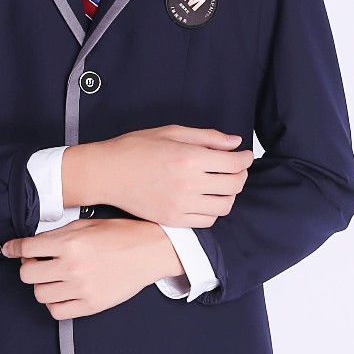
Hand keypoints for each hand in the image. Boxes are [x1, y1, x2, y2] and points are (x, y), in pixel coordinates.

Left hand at [1, 217, 172, 318]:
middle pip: (27, 274)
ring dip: (40, 284)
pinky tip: (62, 291)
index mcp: (70, 243)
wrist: (151, 250)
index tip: (8, 249)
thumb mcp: (86, 224)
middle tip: (36, 261)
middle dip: (28, 266)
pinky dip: (54, 303)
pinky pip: (57, 311)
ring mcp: (82, 288)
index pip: (26, 248)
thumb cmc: (121, 234)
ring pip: (39, 294)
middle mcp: (72, 267)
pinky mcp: (91, 305)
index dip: (12, 248)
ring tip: (51, 277)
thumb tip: (33, 244)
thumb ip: (57, 235)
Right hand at [89, 126, 252, 225]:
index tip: (244, 156)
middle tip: (236, 168)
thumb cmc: (135, 149)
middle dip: (241, 175)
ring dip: (229, 195)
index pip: (234, 163)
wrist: (107, 173)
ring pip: (224, 206)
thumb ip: (207, 137)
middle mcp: (188, 184)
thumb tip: (234, 143)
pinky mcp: (173, 219)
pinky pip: (206, 221)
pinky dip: (213, 211)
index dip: (245, 159)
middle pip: (234, 185)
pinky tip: (206, 200)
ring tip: (221, 185)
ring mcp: (181, 205)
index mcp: (189, 158)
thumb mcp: (171, 132)